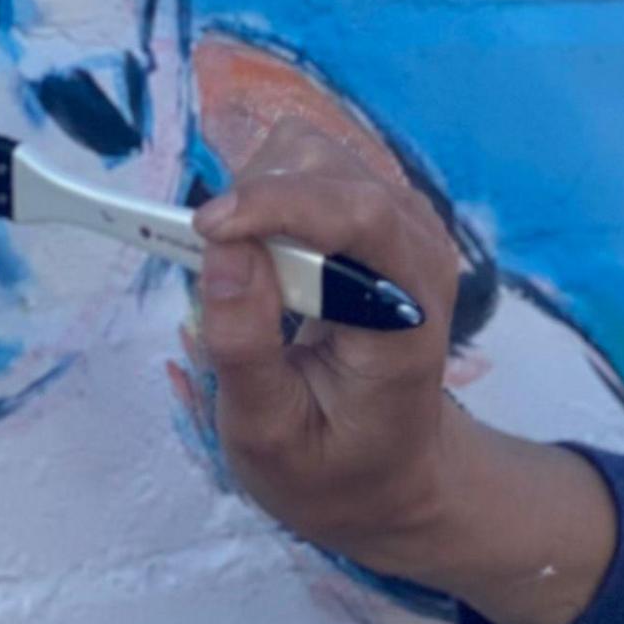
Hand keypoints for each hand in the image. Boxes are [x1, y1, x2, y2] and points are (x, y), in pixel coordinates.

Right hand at [184, 117, 617, 623]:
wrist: (389, 469)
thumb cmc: (331, 464)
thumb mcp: (270, 434)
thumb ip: (245, 348)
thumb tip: (223, 252)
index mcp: (408, 314)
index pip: (361, 217)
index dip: (277, 204)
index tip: (203, 229)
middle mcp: (419, 252)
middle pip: (331, 168)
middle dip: (256, 199)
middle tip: (210, 262)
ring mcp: (402, 227)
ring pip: (315, 154)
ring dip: (257, 196)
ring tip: (239, 268)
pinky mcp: (376, 217)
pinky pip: (310, 169)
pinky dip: (266, 197)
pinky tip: (260, 258)